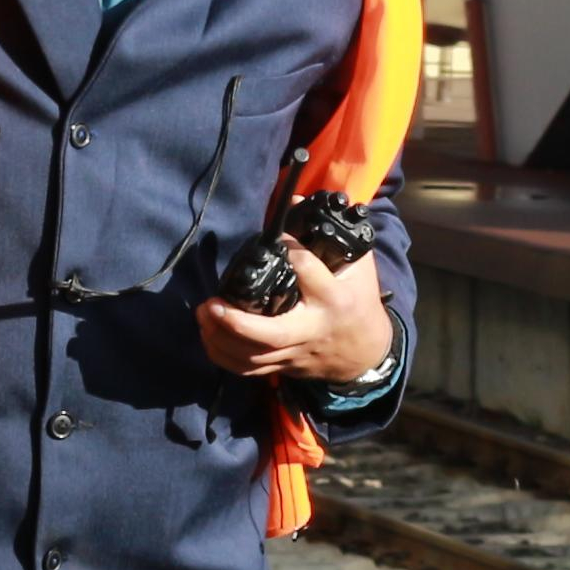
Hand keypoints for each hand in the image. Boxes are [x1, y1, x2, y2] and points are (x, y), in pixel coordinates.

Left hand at [197, 232, 391, 388]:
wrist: (366, 351)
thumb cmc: (358, 302)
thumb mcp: (357, 268)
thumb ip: (330, 237)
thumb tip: (294, 200)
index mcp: (334, 300)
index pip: (312, 273)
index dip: (295, 253)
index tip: (282, 236)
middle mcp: (311, 329)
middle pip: (272, 335)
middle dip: (238, 323)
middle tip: (213, 304)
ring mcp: (296, 353)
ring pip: (254, 357)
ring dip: (222, 339)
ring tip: (204, 313)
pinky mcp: (284, 366)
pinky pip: (249, 369)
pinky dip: (223, 356)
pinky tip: (208, 335)